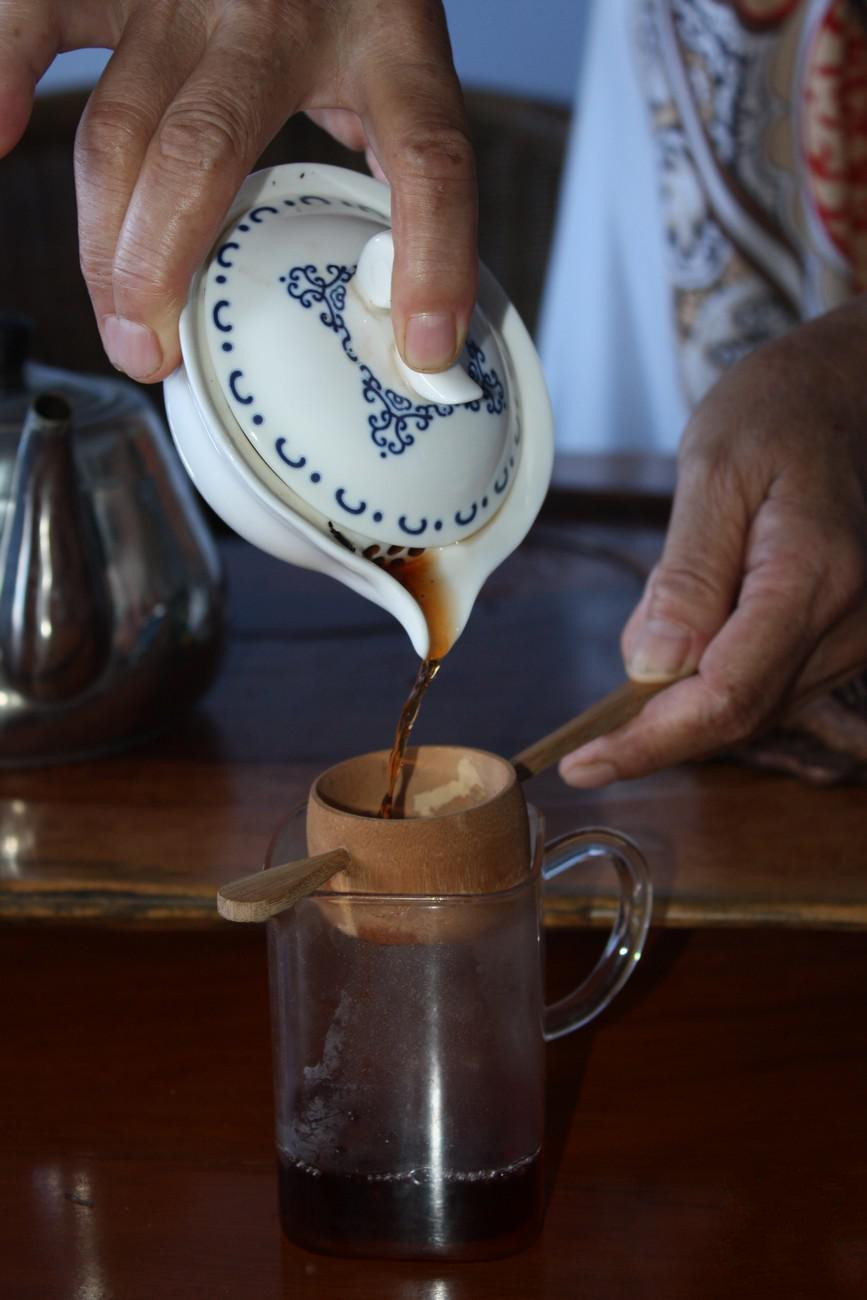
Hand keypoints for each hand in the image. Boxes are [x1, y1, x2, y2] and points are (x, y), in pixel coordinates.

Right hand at [0, 0, 475, 380]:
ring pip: (120, 125)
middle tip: (155, 358)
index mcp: (382, 44)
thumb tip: (423, 332)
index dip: (435, 259)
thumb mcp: (407, 79)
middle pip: (203, 154)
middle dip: (164, 271)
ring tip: (120, 323)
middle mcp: (273, 13)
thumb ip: (413, 181)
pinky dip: (4, 75)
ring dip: (106, 239)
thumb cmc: (353, 2)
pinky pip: (39, 18)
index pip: (427, 159)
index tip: (426, 347)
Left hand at [560, 298, 866, 786]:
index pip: (724, 696)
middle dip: (656, 731)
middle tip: (587, 732)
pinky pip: (771, 683)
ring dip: (683, 702)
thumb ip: (686, 574)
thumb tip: (652, 668)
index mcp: (813, 577)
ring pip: (754, 708)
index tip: (582, 765)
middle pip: (739, 716)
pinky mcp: (848, 635)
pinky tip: (686, 634)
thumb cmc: (780, 410)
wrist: (852, 388)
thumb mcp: (714, 470)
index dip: (649, 743)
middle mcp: (849, 622)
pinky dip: (713, 681)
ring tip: (652, 629)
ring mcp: (856, 634)